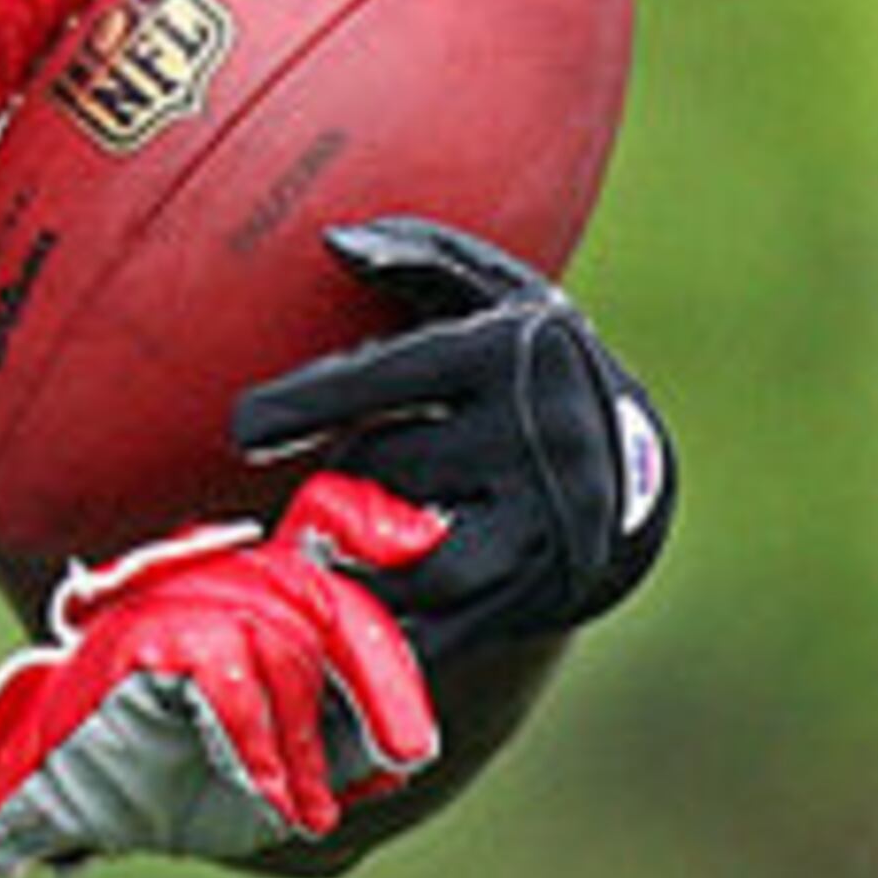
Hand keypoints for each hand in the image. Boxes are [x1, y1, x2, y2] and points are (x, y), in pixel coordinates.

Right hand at [0, 472, 445, 877]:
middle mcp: (203, 585)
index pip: (314, 530)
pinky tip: (274, 794)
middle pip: (317, 594)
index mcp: (238, 598)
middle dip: (379, 676)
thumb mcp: (267, 777)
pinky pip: (224, 673)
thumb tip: (401, 749)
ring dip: (304, 734)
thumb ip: (330, 744)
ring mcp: (166, 605)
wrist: (33, 797)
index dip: (366, 519)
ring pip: (278, 635)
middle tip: (409, 750)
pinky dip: (257, 740)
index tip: (422, 539)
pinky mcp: (134, 640)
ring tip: (303, 802)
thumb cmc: (150, 785)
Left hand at [233, 217, 675, 664]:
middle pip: (386, 469)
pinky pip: (440, 627)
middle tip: (313, 498)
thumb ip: (415, 257)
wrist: (633, 471)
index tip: (244, 430)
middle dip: (336, 482)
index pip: (385, 378)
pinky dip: (382, 634)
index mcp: (508, 353)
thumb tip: (333, 242)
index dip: (305, 405)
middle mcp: (536, 436)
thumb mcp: (490, 295)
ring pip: (412, 558)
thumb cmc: (525, 366)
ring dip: (352, 562)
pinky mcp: (542, 590)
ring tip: (319, 560)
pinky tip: (337, 634)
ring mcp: (546, 520)